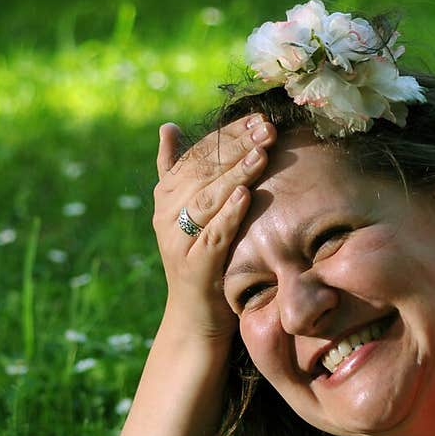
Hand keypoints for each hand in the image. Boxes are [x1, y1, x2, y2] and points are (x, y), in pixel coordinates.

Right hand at [153, 114, 275, 340]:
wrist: (195, 317)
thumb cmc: (202, 259)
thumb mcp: (191, 214)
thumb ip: (177, 171)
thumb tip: (166, 127)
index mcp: (167, 196)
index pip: (198, 155)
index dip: (227, 135)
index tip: (257, 118)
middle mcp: (167, 216)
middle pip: (203, 172)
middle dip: (237, 147)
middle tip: (267, 129)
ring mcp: (179, 242)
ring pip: (207, 199)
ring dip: (236, 174)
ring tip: (261, 153)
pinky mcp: (194, 267)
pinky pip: (212, 235)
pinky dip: (228, 214)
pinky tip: (247, 196)